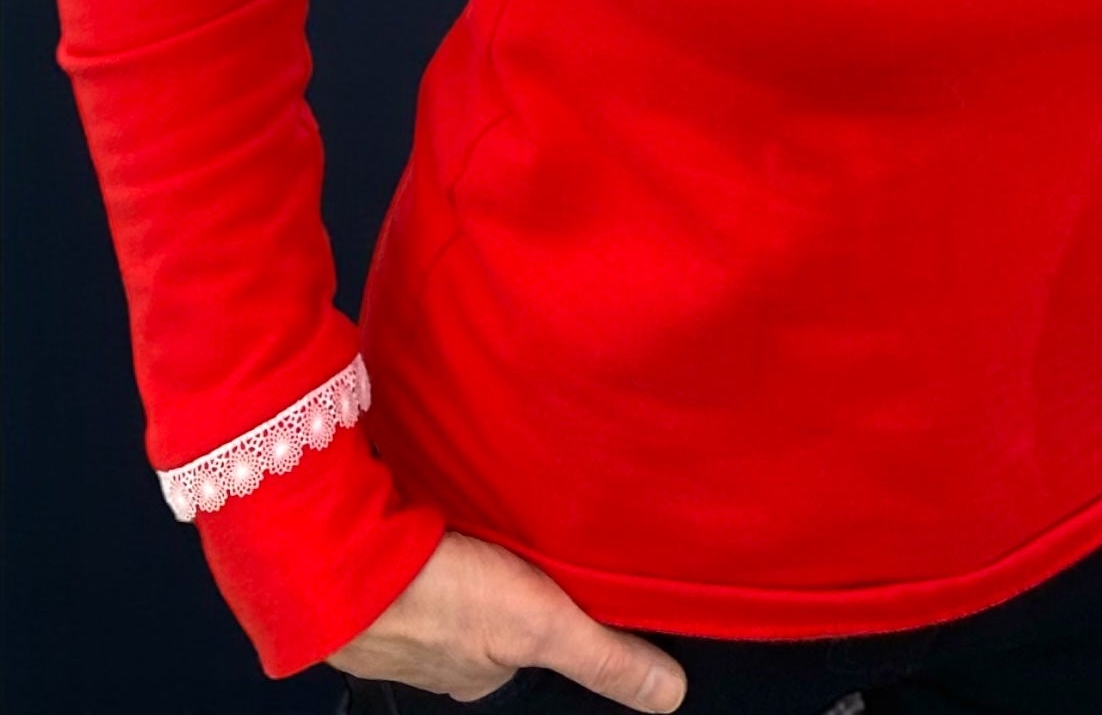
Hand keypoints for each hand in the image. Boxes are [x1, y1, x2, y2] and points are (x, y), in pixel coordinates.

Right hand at [324, 529, 688, 709]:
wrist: (337, 562)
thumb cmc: (436, 601)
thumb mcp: (541, 627)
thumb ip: (604, 657)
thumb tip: (670, 695)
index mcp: (474, 672)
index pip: (525, 644)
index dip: (546, 606)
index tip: (558, 569)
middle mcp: (432, 652)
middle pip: (484, 610)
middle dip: (500, 573)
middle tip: (516, 527)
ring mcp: (393, 613)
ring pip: (443, 580)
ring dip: (456, 550)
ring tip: (475, 507)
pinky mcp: (363, 567)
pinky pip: (402, 550)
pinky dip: (414, 530)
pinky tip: (426, 501)